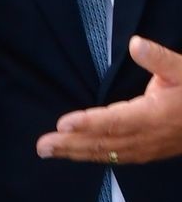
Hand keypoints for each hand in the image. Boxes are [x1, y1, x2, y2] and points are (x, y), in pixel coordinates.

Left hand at [37, 37, 181, 164]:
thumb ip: (159, 58)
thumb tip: (135, 43)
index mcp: (153, 115)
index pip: (114, 121)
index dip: (88, 123)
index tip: (63, 124)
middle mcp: (145, 137)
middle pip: (102, 143)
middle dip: (70, 145)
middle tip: (42, 146)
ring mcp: (145, 149)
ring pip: (105, 153)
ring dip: (75, 153)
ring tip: (47, 151)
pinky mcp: (146, 154)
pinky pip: (114, 157)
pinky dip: (92, 156)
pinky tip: (74, 154)